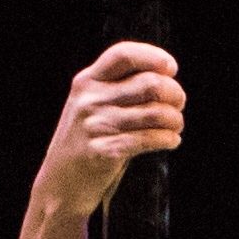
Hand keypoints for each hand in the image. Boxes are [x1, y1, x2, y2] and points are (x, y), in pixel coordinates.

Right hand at [32, 43, 183, 216]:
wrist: (60, 184)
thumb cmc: (86, 141)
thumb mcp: (90, 105)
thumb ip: (118, 88)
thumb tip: (166, 78)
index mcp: (87, 81)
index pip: (123, 54)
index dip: (153, 56)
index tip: (171, 69)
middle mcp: (90, 100)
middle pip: (149, 83)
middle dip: (174, 93)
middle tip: (179, 104)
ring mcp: (96, 126)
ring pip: (155, 112)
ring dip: (175, 119)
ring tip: (176, 126)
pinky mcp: (104, 152)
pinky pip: (149, 139)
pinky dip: (168, 139)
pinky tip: (171, 141)